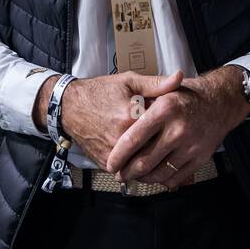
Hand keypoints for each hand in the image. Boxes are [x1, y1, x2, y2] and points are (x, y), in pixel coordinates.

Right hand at [34, 71, 183, 168]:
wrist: (69, 107)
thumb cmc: (100, 92)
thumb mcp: (128, 81)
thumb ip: (156, 83)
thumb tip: (179, 77)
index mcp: (131, 116)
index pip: (164, 127)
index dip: (173, 124)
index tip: (177, 120)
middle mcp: (121, 139)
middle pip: (156, 148)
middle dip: (166, 145)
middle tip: (173, 137)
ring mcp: (112, 154)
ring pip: (143, 164)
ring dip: (154, 159)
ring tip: (161, 149)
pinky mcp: (105, 163)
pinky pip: (129, 171)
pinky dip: (138, 167)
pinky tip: (144, 156)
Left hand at [105, 67, 249, 187]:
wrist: (220, 102)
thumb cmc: (186, 96)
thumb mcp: (163, 90)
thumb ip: (140, 103)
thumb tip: (119, 120)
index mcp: (164, 109)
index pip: (133, 139)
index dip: (118, 155)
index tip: (111, 163)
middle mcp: (178, 129)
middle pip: (144, 161)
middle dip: (128, 172)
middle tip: (119, 174)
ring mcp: (190, 145)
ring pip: (159, 173)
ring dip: (143, 179)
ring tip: (134, 176)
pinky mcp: (199, 158)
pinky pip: (176, 177)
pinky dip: (161, 181)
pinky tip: (154, 176)